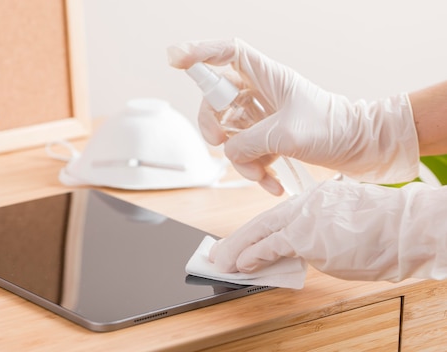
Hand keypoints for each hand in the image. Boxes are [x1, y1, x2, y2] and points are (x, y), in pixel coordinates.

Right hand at [168, 38, 419, 194]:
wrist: (363, 149)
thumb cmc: (335, 129)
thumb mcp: (287, 135)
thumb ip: (249, 142)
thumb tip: (229, 152)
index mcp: (268, 77)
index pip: (228, 53)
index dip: (199, 51)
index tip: (175, 58)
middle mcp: (261, 93)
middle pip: (216, 100)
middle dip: (214, 126)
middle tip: (220, 142)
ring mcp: (263, 117)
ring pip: (231, 134)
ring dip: (242, 160)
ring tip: (263, 176)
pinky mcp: (269, 138)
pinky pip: (247, 154)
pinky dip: (257, 171)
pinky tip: (273, 184)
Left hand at [209, 180, 446, 281]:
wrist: (405, 228)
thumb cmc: (384, 228)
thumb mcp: (346, 222)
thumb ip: (319, 230)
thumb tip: (304, 248)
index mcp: (314, 199)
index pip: (276, 217)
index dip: (255, 231)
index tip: (242, 241)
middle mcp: (304, 204)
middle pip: (262, 222)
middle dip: (237, 239)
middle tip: (219, 252)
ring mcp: (303, 218)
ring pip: (259, 232)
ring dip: (237, 249)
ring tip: (222, 262)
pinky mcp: (305, 236)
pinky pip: (271, 247)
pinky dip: (253, 255)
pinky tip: (242, 265)